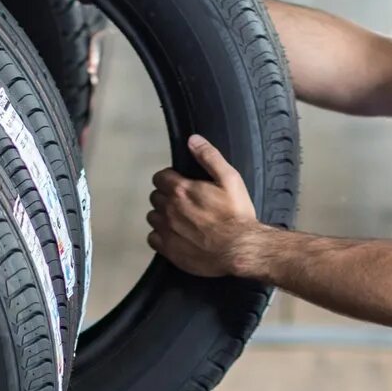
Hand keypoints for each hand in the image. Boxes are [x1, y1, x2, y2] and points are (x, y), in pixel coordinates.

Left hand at [145, 135, 262, 279]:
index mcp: (182, 190)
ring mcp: (168, 231)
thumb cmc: (236, 216)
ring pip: (153, 217)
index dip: (168, 178)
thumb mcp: (230, 179)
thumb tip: (194, 141)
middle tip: (181, 202)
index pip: (160, 177)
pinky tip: (173, 235)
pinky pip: (152, 239)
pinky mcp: (169, 250)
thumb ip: (209, 157)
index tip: (177, 183)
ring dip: (162, 215)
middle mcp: (170, 209)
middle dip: (165, 196)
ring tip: (178, 219)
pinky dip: (160, 236)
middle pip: (155, 197)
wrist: (239, 249)